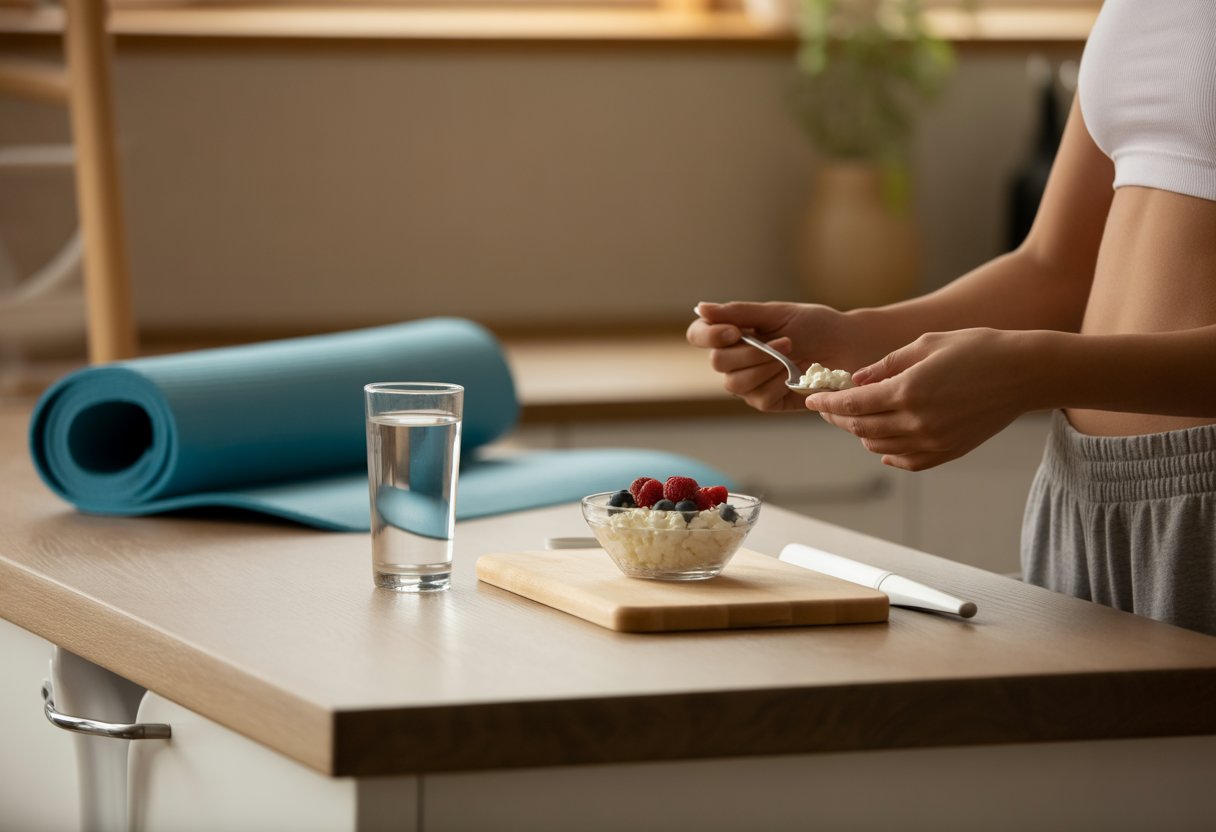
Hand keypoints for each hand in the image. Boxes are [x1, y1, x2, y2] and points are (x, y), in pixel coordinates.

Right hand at [688, 301, 869, 412]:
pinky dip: (777, 384)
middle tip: (783, 342)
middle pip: (717, 362)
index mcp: (731, 334)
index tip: (736, 331)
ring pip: (735, 384)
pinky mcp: (768, 401)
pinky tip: (796, 375)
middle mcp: (735, 360)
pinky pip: (759, 398)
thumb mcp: (776, 313)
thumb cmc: (814, 325)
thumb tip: (700, 308)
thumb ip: (738, 312)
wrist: (848, 345)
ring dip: (764, 368)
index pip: (699, 335)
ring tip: (791, 355)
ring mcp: (749, 383)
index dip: (710, 335)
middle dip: (750, 353)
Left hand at [805, 328, 1035, 470]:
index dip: (826, 402)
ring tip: (856, 419)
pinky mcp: (948, 451)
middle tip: (828, 408)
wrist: (1025, 373)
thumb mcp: (926, 345)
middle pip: (861, 427)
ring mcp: (933, 441)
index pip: (852, 404)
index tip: (811, 399)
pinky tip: (882, 445)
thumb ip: (886, 365)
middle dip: (839, 418)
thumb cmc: (978, 349)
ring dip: (861, 434)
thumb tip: (857, 380)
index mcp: (908, 391)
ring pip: (880, 446)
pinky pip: (907, 461)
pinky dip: (888, 455)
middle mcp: (917, 421)